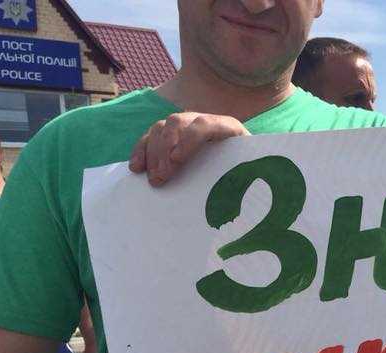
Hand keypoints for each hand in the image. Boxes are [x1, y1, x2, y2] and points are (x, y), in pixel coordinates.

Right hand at [129, 113, 249, 186]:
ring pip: (161, 128)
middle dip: (165, 150)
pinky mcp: (171, 135)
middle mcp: (204, 121)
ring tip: (152, 178)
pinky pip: (150, 137)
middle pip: (178, 124)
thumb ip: (243, 176)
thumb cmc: (246, 173)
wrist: (245, 168)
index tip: (177, 160)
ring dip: (153, 153)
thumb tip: (235, 197)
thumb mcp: (248, 172)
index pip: (205, 125)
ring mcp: (185, 126)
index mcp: (228, 127)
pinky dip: (141, 151)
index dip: (189, 139)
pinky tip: (136, 168)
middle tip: (161, 178)